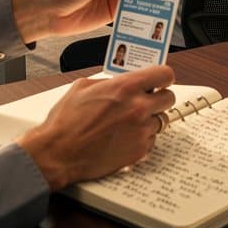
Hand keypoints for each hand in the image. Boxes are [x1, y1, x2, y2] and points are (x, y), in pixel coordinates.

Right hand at [17, 66, 176, 189]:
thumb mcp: (83, 87)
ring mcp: (141, 130)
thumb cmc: (66, 121)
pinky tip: (125, 136)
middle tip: (147, 101)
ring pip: (161, 120)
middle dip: (158, 98)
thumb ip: (109, 81)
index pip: (165, 74)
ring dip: (149, 119)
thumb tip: (121, 81)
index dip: (163, 77)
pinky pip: (151, 139)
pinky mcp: (139, 150)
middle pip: (169, 98)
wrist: (58, 153)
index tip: (159, 80)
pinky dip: (142, 138)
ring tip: (130, 122)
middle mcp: (138, 107)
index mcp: (126, 87)